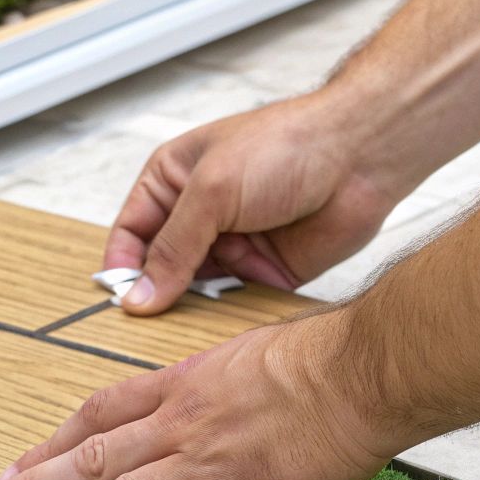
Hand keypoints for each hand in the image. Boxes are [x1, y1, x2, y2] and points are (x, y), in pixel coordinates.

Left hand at [0, 312, 400, 479]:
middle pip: (94, 457)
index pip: (98, 414)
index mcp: (182, 385)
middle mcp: (183, 422)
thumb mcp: (242, 355)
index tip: (23, 467)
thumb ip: (205, 381)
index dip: (53, 444)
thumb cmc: (319, 358)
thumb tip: (183, 394)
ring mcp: (210, 460)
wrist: (365, 369)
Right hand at [105, 93, 408, 314]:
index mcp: (174, 180)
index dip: (122, 267)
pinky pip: (235, 302)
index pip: (131, 232)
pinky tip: (218, 332)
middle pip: (160, 267)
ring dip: (189, 310)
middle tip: (145, 329)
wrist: (360, 155)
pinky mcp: (265, 270)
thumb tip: (139, 296)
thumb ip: (174, 246)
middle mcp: (200, 214)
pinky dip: (226, 318)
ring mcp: (233, 243)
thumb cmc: (286, 146)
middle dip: (153, 295)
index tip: (119, 301)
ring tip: (179, 333)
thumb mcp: (213, 190)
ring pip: (195, 290)